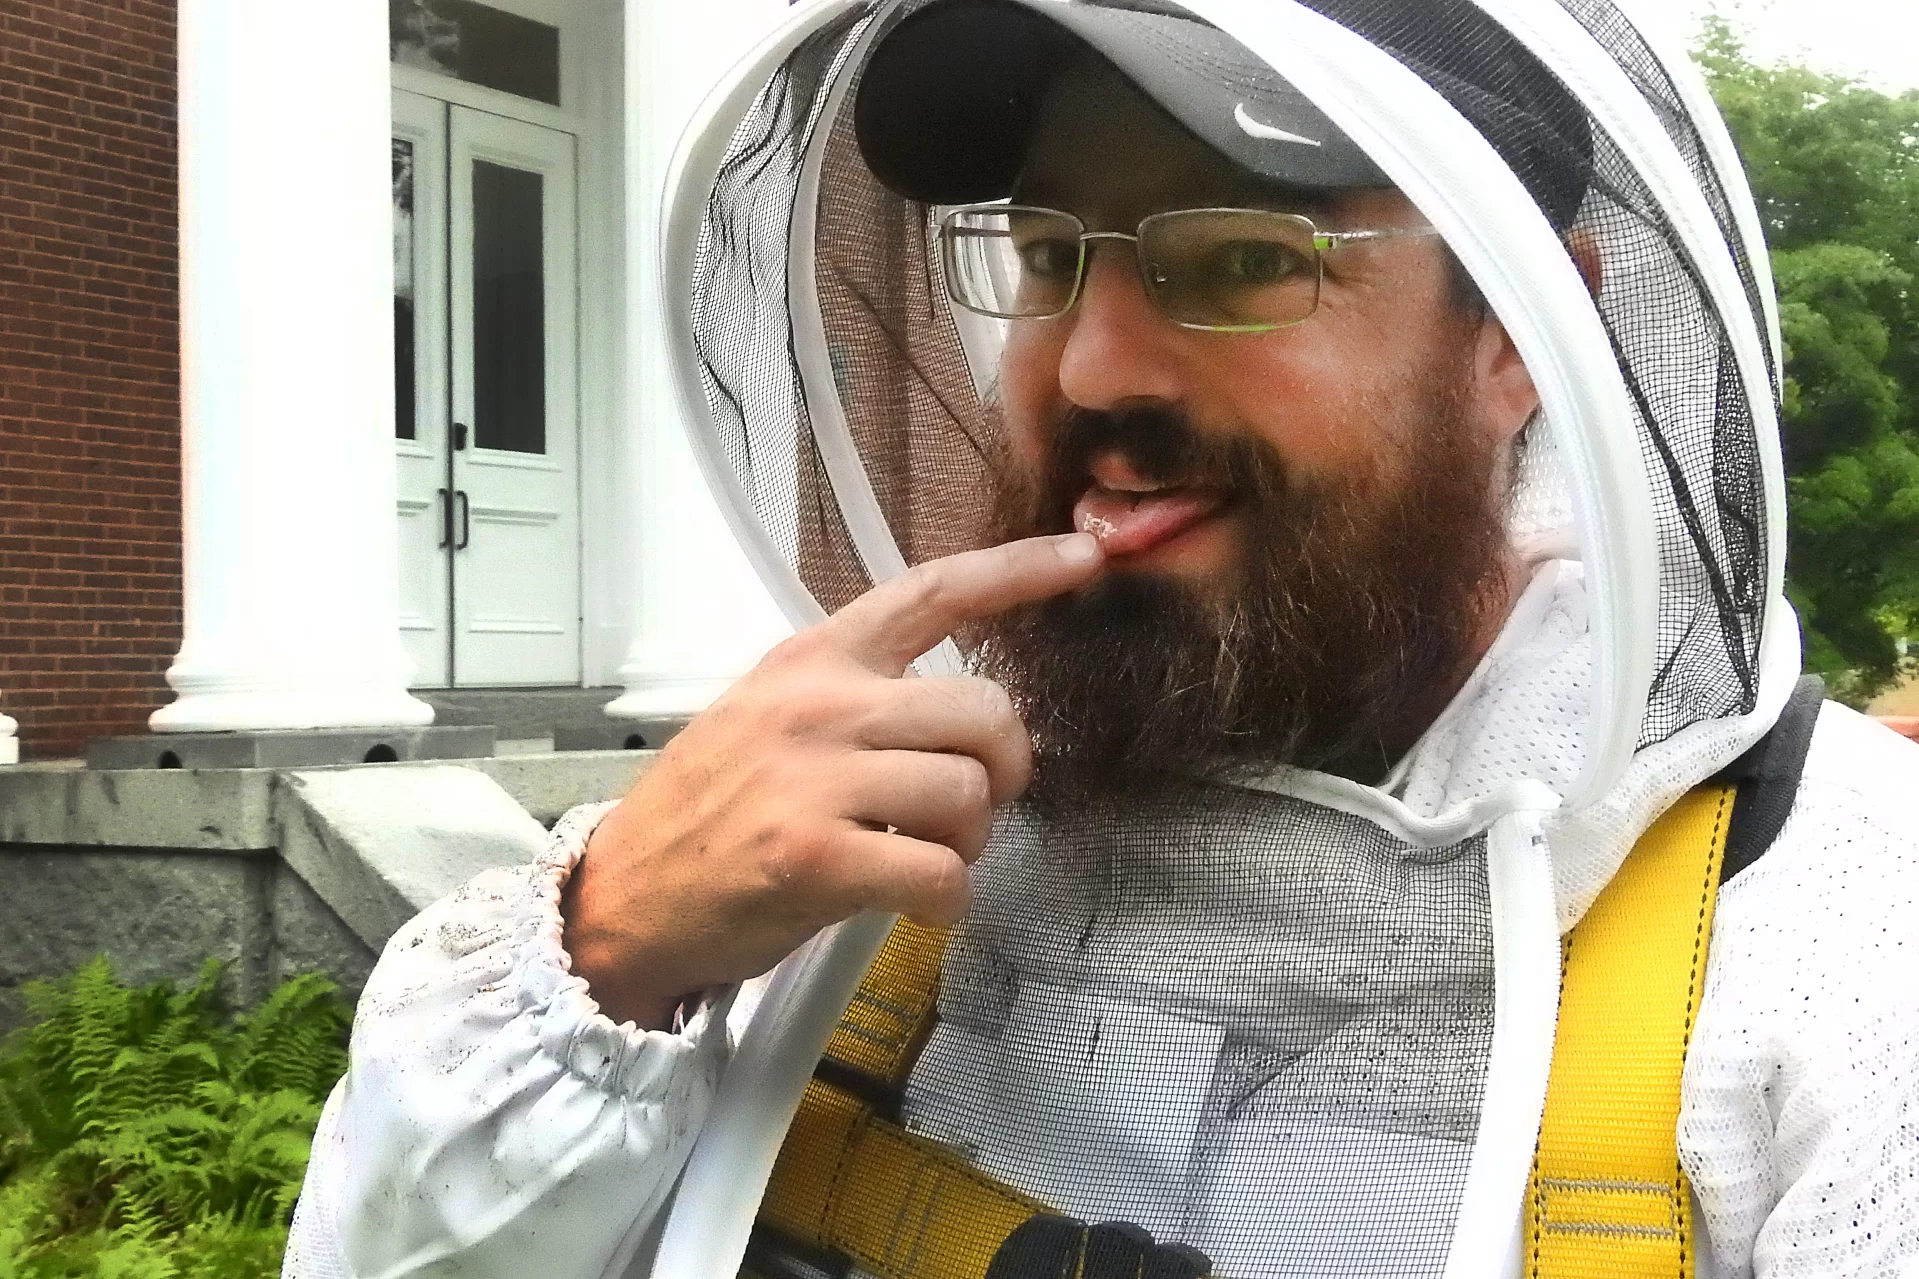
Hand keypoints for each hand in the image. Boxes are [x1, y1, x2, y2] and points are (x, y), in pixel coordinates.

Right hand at [562, 533, 1105, 1028]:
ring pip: (969, 794)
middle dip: (1003, 769)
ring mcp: (814, 780)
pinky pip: (940, 873)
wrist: (623, 895)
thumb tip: (961, 719)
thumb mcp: (769, 717)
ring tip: (924, 857)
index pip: (932, 593)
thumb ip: (858, 699)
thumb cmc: (708, 812)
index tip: (1082, 557)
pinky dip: (948, 899)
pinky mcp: (815, 858)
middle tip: (969, 806)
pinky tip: (916, 903)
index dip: (1018, 570)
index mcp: (813, 660)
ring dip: (969, 842)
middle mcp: (818, 705)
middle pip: (983, 712)